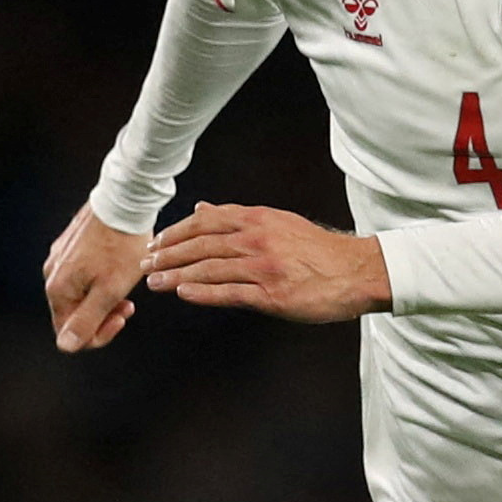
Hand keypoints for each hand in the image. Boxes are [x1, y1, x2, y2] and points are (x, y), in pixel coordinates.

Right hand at [42, 203, 148, 351]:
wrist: (125, 201)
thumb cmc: (121, 247)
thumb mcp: (109, 291)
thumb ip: (87, 321)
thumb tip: (65, 346)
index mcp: (58, 288)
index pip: (69, 332)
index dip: (98, 334)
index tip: (121, 318)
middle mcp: (51, 273)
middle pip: (73, 313)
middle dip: (101, 316)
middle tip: (127, 306)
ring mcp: (59, 257)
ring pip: (78, 294)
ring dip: (102, 299)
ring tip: (125, 287)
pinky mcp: (69, 246)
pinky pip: (80, 275)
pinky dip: (98, 280)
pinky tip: (116, 270)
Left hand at [143, 202, 391, 321]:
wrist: (355, 272)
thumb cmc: (316, 250)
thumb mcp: (277, 222)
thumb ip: (238, 216)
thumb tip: (201, 207)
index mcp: (257, 218)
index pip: (205, 220)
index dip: (176, 232)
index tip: (156, 242)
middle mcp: (257, 238)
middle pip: (201, 244)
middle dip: (168, 254)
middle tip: (146, 263)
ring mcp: (264, 266)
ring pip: (210, 268)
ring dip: (177, 275)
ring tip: (155, 282)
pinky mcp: (272, 294)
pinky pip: (229, 292)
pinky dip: (203, 292)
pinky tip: (184, 293)